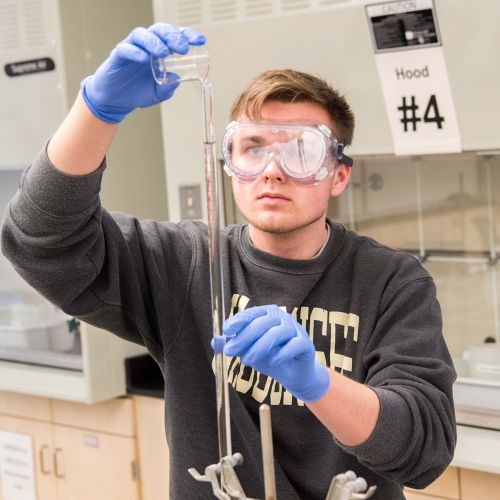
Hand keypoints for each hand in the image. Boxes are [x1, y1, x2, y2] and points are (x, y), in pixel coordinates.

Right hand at [81, 23, 204, 123]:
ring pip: (142, 35)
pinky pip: (125, 48)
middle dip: (173, 36)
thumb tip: (177, 80)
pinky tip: (144, 58)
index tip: (200, 40)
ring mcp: (132, 49)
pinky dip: (135, 52)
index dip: (187, 35)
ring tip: (164, 52)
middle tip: (182, 48)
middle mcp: (147, 46)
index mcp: (159, 52)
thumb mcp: (157, 94)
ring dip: (155, 41)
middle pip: (160, 31)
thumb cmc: (136, 92)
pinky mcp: (118, 56)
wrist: (116, 101)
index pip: (174, 37)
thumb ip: (168, 88)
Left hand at [223, 305, 329, 401]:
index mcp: (267, 314)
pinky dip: (282, 353)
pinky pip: (294, 344)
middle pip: (262, 323)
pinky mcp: (306, 344)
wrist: (293, 374)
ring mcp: (296, 329)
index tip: (226, 330)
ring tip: (246, 360)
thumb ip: (234, 345)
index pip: (251, 314)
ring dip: (259, 347)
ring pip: (276, 333)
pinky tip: (273, 362)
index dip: (238, 320)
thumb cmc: (270, 357)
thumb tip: (214, 341)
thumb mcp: (248, 351)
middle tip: (230, 351)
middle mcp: (282, 318)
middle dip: (243, 338)